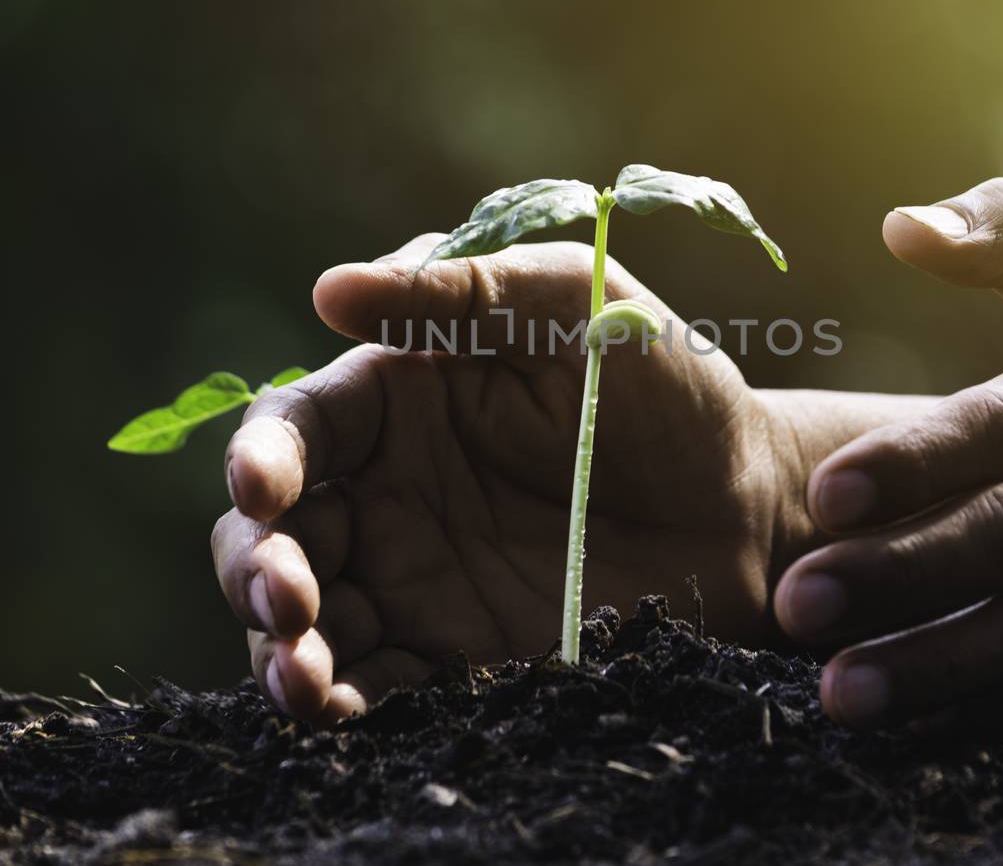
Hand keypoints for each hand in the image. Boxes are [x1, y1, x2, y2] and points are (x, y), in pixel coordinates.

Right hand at [211, 236, 797, 722]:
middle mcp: (386, 489)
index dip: (262, 457)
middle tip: (288, 605)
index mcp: (397, 395)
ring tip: (305, 682)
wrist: (745, 502)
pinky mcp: (453, 651)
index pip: (296, 426)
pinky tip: (342, 712)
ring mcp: (414, 577)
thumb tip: (329, 291)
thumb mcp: (574, 304)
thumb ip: (463, 294)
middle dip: (257, 569)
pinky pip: (375, 680)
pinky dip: (343, 701)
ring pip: (303, 619)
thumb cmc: (663, 381)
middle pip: (274, 533)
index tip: (265, 488)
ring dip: (280, 653)